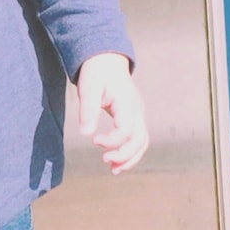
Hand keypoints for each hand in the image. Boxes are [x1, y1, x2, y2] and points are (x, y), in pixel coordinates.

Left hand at [76, 52, 148, 174]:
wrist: (106, 60)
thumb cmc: (97, 72)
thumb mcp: (88, 88)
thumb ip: (88, 110)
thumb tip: (86, 133)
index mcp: (127, 102)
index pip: (126, 130)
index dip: (112, 141)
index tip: (94, 141)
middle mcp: (137, 110)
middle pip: (139, 140)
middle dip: (124, 155)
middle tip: (105, 161)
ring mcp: (138, 114)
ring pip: (142, 142)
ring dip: (130, 158)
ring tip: (114, 170)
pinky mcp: (135, 117)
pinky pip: (139, 138)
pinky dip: (131, 152)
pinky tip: (117, 160)